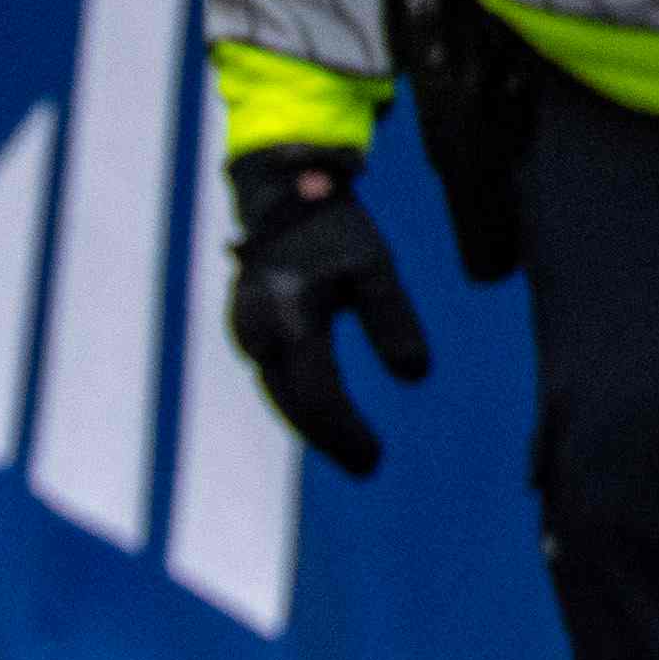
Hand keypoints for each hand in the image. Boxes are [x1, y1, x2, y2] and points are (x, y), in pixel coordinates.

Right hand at [224, 147, 430, 478]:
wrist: (280, 194)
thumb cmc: (334, 229)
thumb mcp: (374, 268)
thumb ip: (392, 321)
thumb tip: (415, 376)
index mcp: (293, 316)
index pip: (320, 395)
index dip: (346, 434)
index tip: (375, 459)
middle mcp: (259, 332)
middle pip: (295, 405)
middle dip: (330, 438)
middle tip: (366, 464)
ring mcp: (244, 332)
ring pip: (279, 394)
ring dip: (312, 423)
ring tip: (347, 445)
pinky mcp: (243, 331)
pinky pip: (272, 377)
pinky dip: (298, 398)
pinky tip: (323, 412)